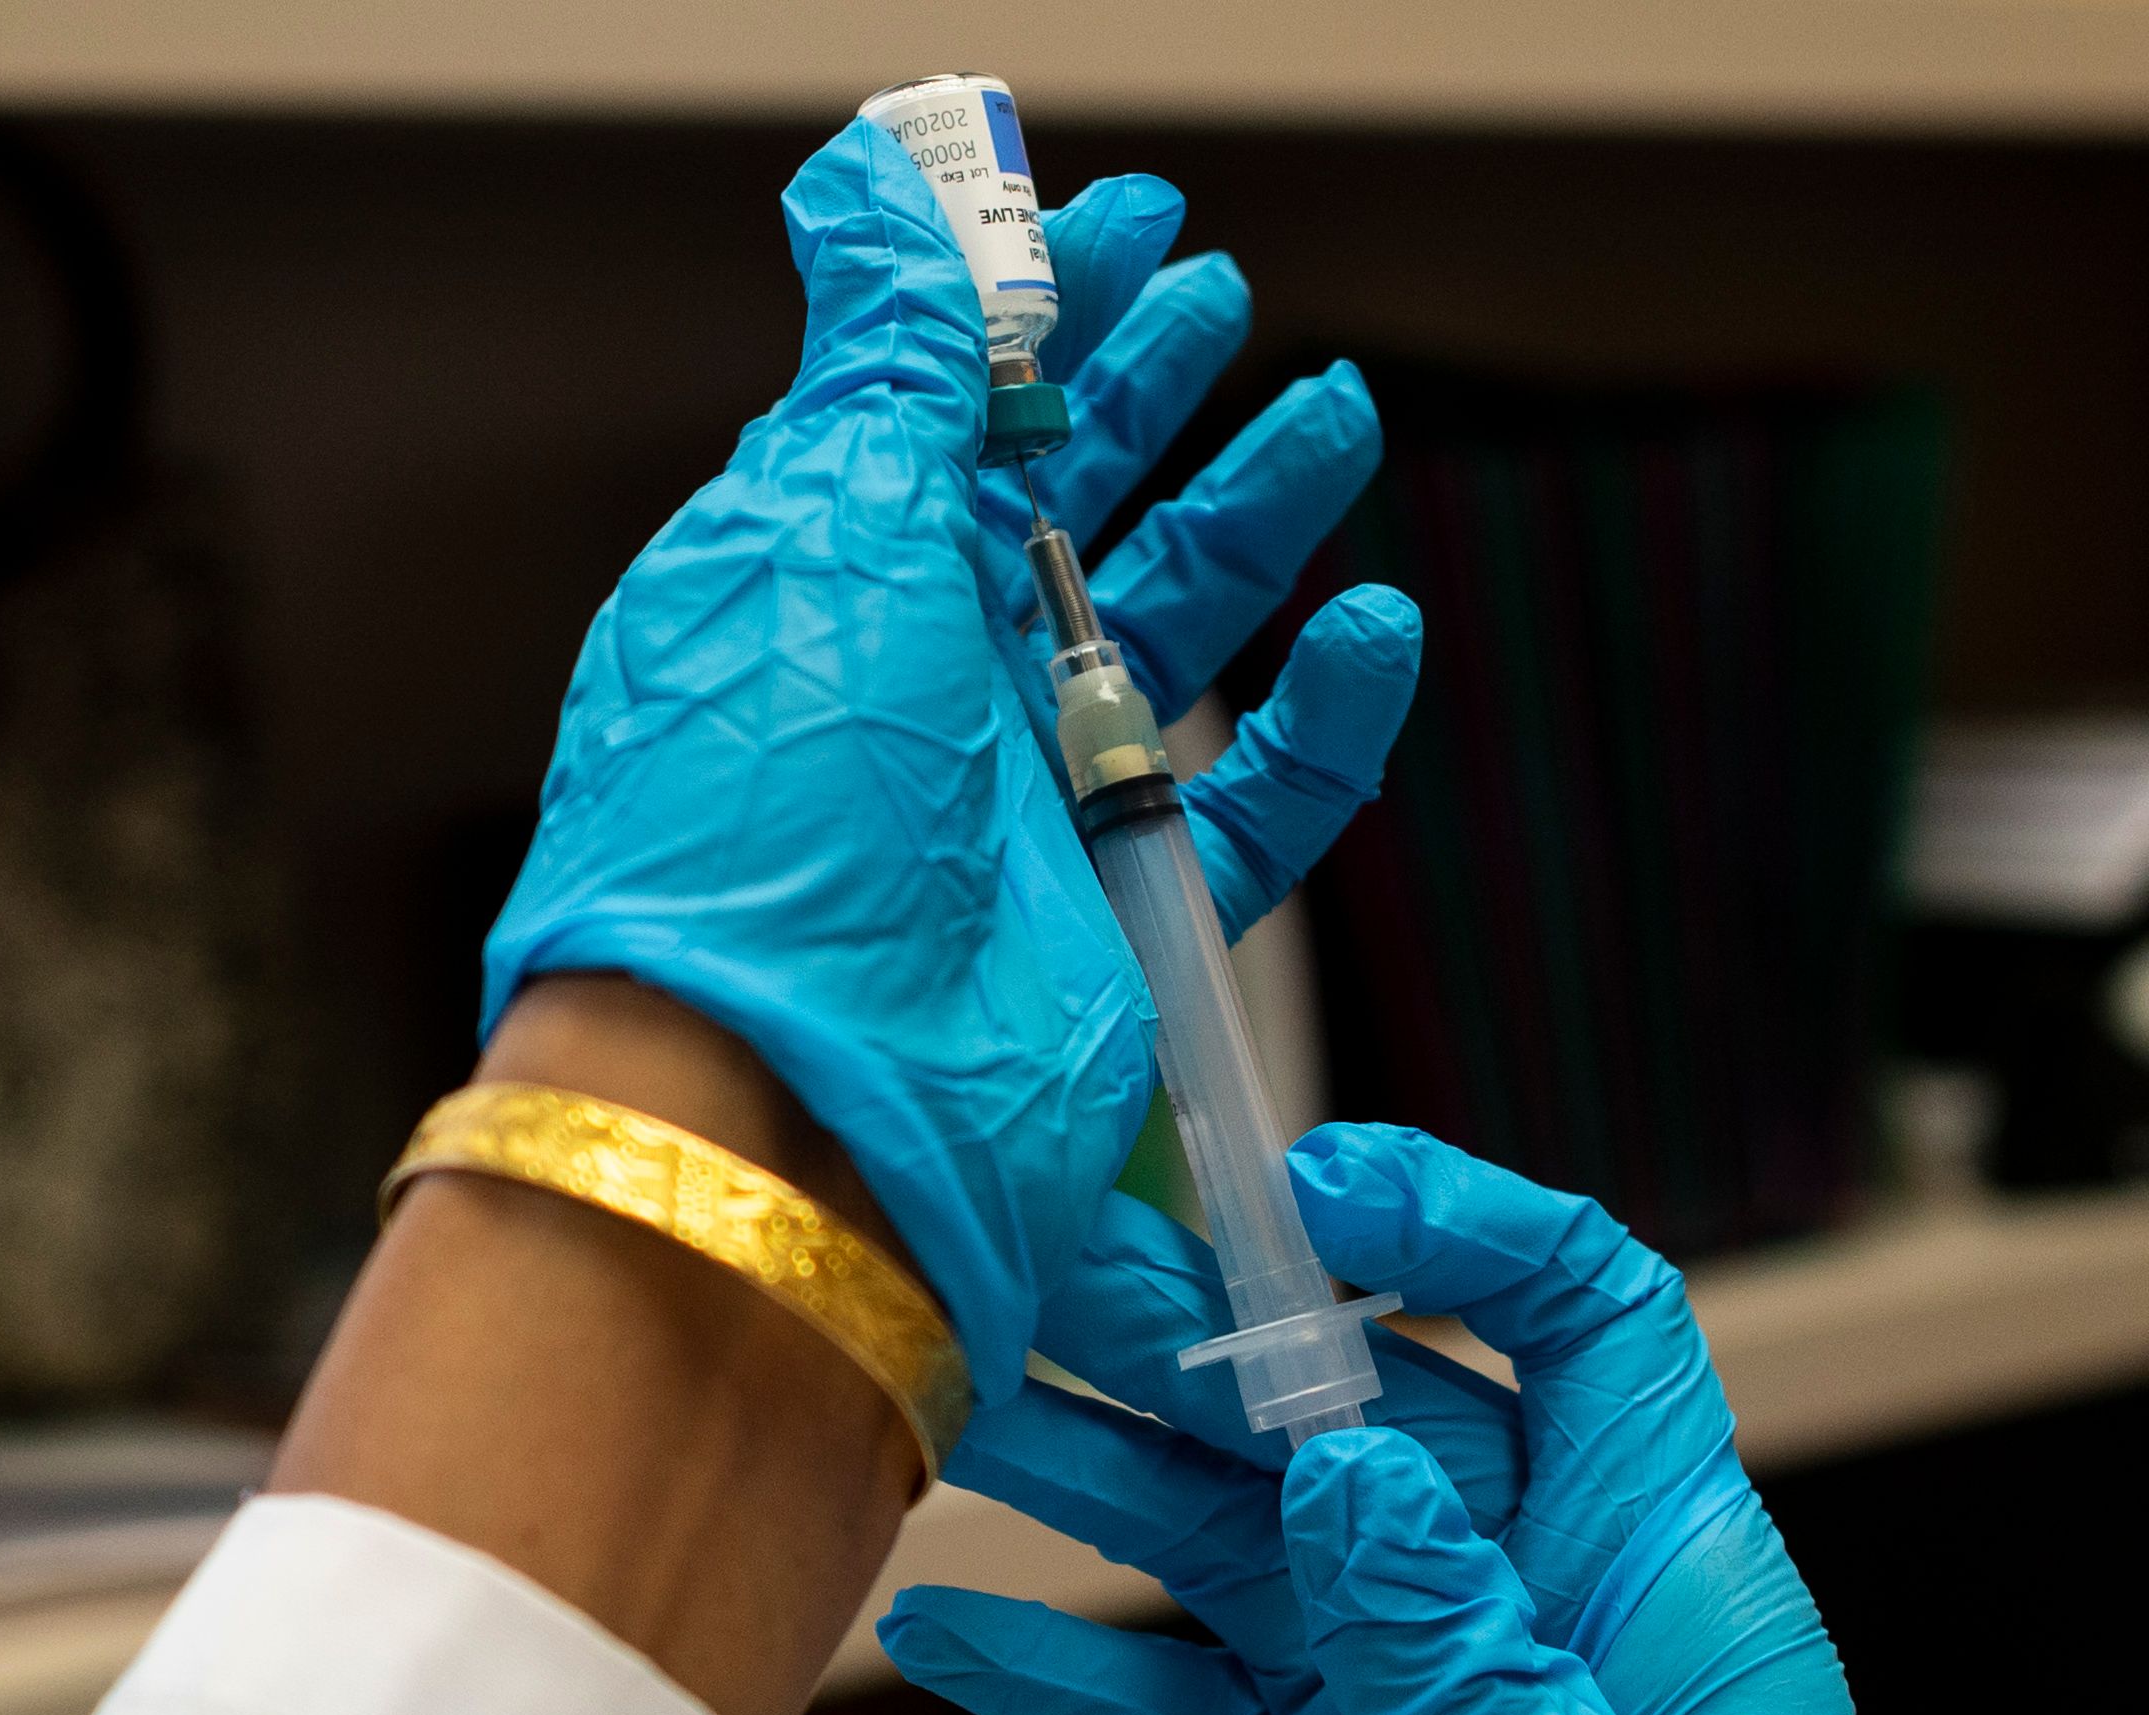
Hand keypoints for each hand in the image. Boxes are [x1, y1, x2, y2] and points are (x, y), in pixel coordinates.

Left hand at [482, 120, 1422, 1434]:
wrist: (794, 1098)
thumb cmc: (768, 809)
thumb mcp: (816, 524)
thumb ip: (884, 354)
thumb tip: (880, 183)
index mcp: (830, 574)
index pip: (951, 405)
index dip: (1048, 305)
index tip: (1144, 220)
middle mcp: (925, 684)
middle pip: (1067, 503)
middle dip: (1155, 390)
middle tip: (1235, 304)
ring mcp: (1028, 801)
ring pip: (1174, 631)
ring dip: (1262, 518)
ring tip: (1341, 414)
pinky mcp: (1125, 917)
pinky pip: (1256, 802)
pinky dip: (1330, 722)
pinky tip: (1380, 633)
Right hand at [881, 1129, 2027, 1714]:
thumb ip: (1474, 1685)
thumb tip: (1352, 1478)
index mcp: (1671, 1604)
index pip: (1592, 1329)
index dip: (1466, 1230)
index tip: (1309, 1188)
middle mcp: (1546, 1635)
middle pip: (1371, 1425)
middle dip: (1215, 1344)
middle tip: (1038, 1274)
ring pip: (1260, 1555)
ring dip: (1118, 1482)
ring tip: (955, 1405)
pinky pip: (1197, 1714)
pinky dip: (1084, 1670)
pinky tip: (959, 1627)